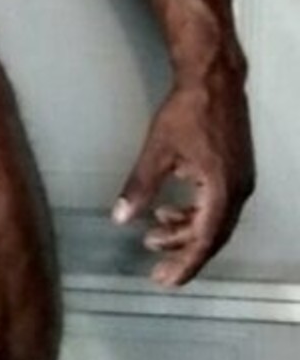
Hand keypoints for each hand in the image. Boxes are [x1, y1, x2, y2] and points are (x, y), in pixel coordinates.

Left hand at [112, 74, 254, 287]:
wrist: (214, 79)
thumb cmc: (188, 111)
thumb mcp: (158, 152)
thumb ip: (140, 187)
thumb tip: (120, 218)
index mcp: (222, 190)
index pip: (204, 240)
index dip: (185, 264)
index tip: (166, 280)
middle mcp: (238, 190)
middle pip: (212, 237)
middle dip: (183, 255)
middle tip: (157, 271)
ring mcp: (240, 180)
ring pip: (214, 221)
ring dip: (184, 232)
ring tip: (152, 236)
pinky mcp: (236, 170)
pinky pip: (217, 205)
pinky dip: (194, 214)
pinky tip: (169, 209)